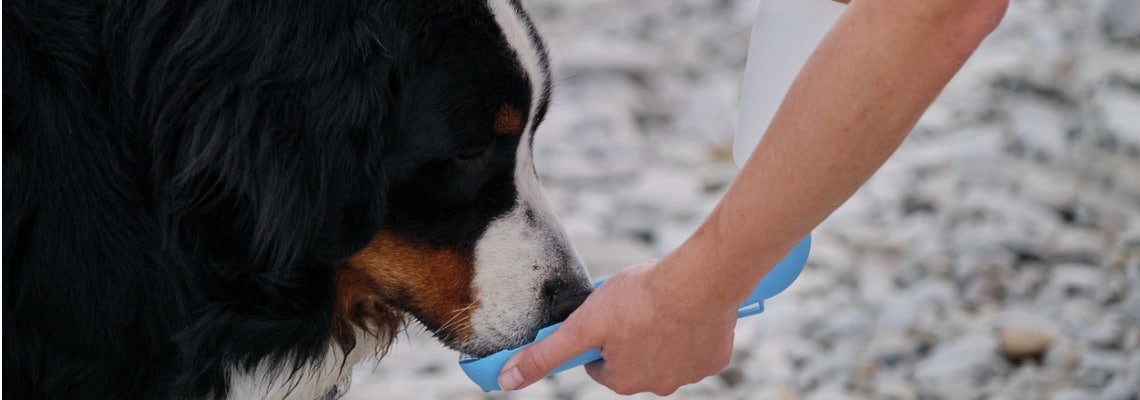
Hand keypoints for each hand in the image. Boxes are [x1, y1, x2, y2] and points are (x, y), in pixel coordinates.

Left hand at [496, 261, 739, 394]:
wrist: (699, 281)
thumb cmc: (640, 299)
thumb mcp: (582, 324)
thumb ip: (544, 354)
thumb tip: (506, 380)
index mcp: (622, 380)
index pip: (599, 363)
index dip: (599, 336)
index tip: (607, 315)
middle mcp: (656, 386)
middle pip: (633, 360)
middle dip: (630, 336)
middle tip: (634, 306)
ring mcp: (689, 374)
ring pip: (666, 353)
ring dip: (661, 333)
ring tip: (662, 304)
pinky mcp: (714, 359)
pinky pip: (697, 347)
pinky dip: (691, 331)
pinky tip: (688, 310)